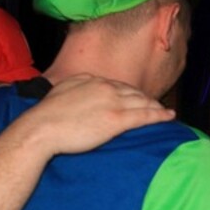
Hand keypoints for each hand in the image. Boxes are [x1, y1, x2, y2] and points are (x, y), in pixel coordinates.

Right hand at [15, 74, 174, 156]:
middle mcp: (105, 87)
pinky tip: (169, 117)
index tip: (137, 99)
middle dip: (147, 99)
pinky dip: (160, 115)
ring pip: (143, 102)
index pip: (118, 85)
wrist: (40, 129)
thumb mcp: (60, 92)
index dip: (130, 93)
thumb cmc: (45, 116)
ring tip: (166, 112)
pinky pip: (145, 116)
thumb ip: (75, 88)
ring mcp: (113, 103)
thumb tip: (81, 90)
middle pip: (134, 92)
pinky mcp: (117, 120)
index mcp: (91, 80)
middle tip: (157, 106)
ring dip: (157, 107)